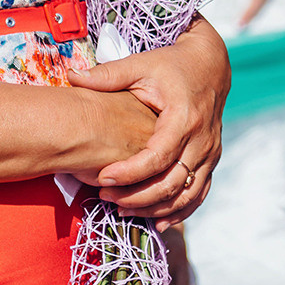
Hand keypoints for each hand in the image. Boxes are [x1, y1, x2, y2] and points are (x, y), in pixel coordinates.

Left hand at [69, 17, 230, 223]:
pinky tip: (158, 222)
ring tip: (123, 211)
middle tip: (104, 198)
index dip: (129, 173)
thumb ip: (109, 75)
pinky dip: (180, 211)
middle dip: (137, 197)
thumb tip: (72, 77)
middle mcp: (202, 139)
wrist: (211, 63)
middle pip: (171, 183)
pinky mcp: (212, 158)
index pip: (157, 157)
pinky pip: (200, 193)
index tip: (102, 179)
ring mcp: (211, 151)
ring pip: (186, 194)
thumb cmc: (173, 64)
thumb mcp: (142, 65)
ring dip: (155, 209)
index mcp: (184, 118)